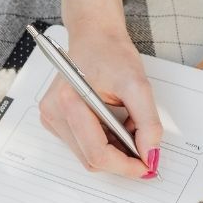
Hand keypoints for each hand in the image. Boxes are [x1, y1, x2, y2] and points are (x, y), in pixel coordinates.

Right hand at [37, 22, 162, 178]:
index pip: (97, 153)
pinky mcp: (55, 120)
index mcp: (68, 102)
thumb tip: (150, 154)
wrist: (94, 36)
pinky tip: (113, 123)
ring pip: (88, 155)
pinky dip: (104, 142)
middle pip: (92, 158)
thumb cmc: (111, 53)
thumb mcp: (138, 84)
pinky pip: (83, 145)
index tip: (147, 165)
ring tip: (126, 123)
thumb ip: (147, 122)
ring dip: (113, 149)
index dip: (126, 165)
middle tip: (144, 143)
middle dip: (122, 157)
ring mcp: (51, 118)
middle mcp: (53, 113)